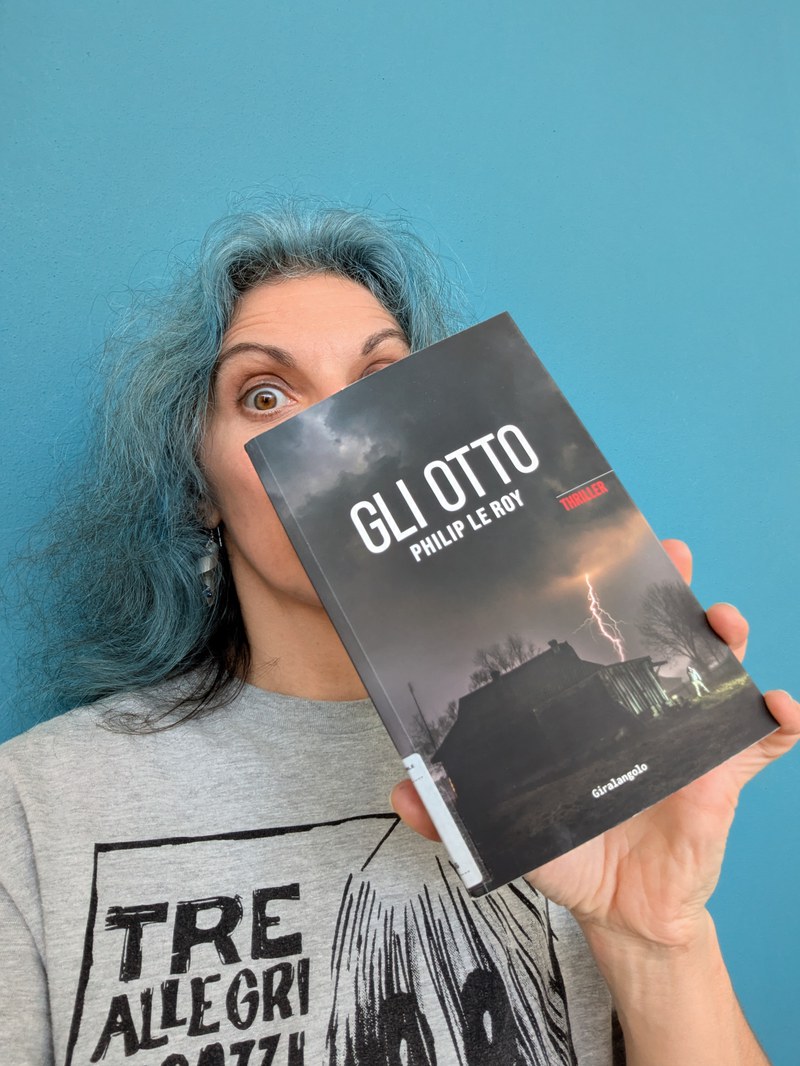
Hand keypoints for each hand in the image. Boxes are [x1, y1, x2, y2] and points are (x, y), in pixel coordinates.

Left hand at [391, 539, 799, 948]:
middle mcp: (643, 708)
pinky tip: (783, 707)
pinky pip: (760, 744)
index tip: (596, 552)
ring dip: (727, 641)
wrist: (618, 907)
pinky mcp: (721, 778)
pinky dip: (780, 722)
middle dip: (671, 590)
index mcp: (592, 707)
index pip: (597, 639)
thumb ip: (454, 810)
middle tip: (671, 556)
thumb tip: (404, 790)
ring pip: (717, 672)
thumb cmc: (569, 845)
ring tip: (725, 624)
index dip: (599, 596)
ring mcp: (686, 738)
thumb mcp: (508, 823)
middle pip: (663, 635)